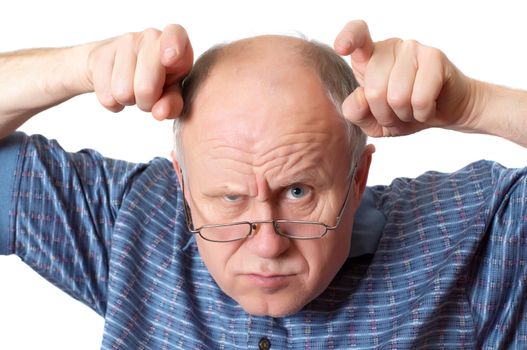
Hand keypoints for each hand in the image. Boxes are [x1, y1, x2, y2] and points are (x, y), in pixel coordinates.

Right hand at [84, 24, 192, 119]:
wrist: (121, 69)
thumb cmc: (158, 80)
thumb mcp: (172, 93)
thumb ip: (172, 104)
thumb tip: (160, 113)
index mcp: (176, 43)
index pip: (175, 35)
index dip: (173, 47)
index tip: (170, 59)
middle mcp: (150, 37)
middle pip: (146, 87)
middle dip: (147, 103)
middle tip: (149, 97)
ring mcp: (123, 42)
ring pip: (123, 93)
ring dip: (129, 100)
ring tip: (133, 88)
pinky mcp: (99, 54)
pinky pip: (106, 95)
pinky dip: (112, 101)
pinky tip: (116, 88)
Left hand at [334, 20, 478, 136]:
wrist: (443, 111)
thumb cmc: (404, 111)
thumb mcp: (372, 121)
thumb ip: (356, 112)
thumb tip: (360, 98)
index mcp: (369, 57)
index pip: (357, 35)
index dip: (348, 39)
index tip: (341, 47)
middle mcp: (389, 48)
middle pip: (373, 91)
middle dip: (385, 114)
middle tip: (397, 112)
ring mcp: (412, 48)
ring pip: (397, 97)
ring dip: (405, 114)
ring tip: (412, 108)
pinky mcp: (434, 57)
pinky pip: (420, 99)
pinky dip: (422, 113)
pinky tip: (427, 107)